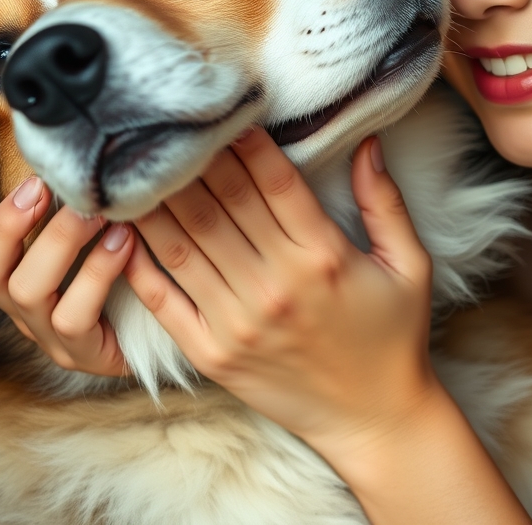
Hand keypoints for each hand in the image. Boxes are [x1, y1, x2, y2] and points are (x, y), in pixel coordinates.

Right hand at [0, 175, 132, 375]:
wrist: (183, 329)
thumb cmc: (138, 271)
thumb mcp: (104, 238)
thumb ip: (87, 208)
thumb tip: (88, 155)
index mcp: (24, 286)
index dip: (1, 222)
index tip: (36, 182)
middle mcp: (30, 317)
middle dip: (27, 226)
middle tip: (73, 195)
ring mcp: (56, 341)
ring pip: (31, 295)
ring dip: (64, 244)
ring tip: (104, 215)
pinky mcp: (89, 356)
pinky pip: (75, 319)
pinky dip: (97, 274)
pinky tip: (126, 244)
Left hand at [125, 129, 437, 455]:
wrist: (374, 421)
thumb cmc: (393, 336)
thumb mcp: (409, 265)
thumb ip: (384, 202)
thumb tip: (366, 142)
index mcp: (323, 257)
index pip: (275, 182)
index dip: (247, 142)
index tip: (227, 111)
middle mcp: (275, 286)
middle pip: (221, 204)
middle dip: (194, 158)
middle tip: (168, 121)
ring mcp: (237, 322)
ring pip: (185, 244)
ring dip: (156, 199)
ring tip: (134, 162)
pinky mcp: (211, 353)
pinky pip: (165, 301)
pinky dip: (139, 264)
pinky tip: (121, 230)